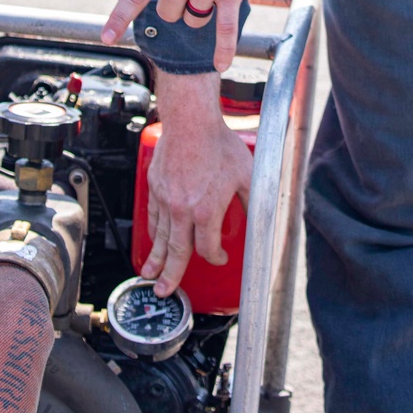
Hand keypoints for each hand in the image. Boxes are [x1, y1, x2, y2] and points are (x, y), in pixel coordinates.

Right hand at [141, 70, 253, 295]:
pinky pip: (153, 216)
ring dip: (156, 258)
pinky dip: (153, 231)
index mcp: (206, 210)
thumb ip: (253, 200)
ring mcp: (166, 199)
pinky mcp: (156, 187)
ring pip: (161, 237)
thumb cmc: (218, 144)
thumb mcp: (247, 174)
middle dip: (171, 275)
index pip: (206, 248)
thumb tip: (262, 215)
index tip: (219, 257)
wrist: (191, 121)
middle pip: (176, 251)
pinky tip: (153, 240)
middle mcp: (183, 209)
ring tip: (150, 275)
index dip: (214, 257)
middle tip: (164, 291)